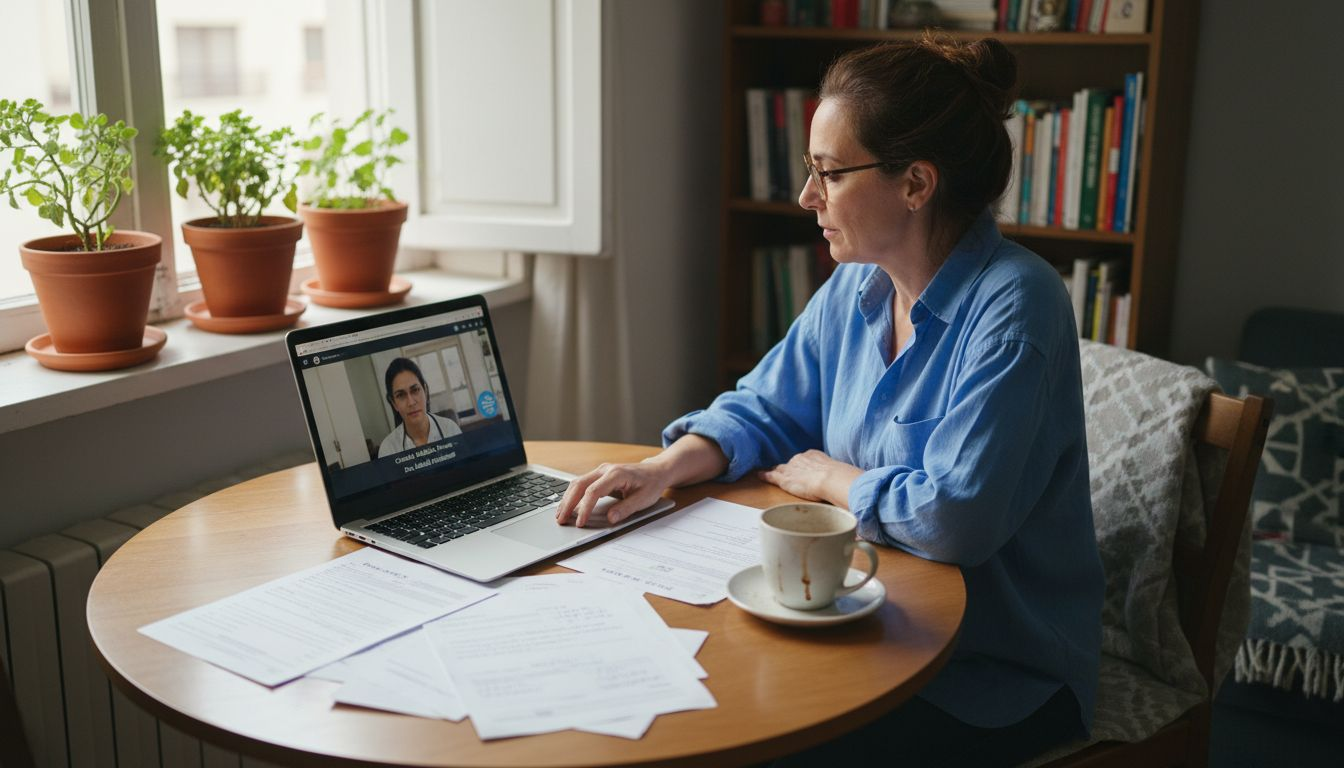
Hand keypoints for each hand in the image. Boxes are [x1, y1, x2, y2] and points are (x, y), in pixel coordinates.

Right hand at [555, 461, 671, 527]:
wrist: (655, 471)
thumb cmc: (651, 484)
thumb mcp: (644, 499)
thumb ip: (627, 508)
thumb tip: (610, 518)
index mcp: (616, 474)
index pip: (594, 491)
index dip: (585, 508)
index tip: (580, 522)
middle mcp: (605, 470)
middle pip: (580, 485)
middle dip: (568, 503)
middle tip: (560, 520)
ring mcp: (600, 471)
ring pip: (577, 483)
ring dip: (567, 499)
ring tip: (559, 515)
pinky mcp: (598, 476)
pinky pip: (581, 484)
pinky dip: (572, 495)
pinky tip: (567, 506)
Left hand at [758, 449, 862, 506]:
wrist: (831, 480)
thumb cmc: (840, 479)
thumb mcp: (840, 475)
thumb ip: (841, 479)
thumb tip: (853, 484)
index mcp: (814, 455)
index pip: (805, 460)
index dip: (803, 466)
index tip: (804, 471)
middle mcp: (801, 458)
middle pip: (792, 464)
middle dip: (790, 469)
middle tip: (790, 477)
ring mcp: (791, 468)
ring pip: (781, 469)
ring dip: (777, 472)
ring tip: (770, 474)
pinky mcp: (784, 479)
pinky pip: (771, 475)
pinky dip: (764, 475)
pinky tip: (758, 475)